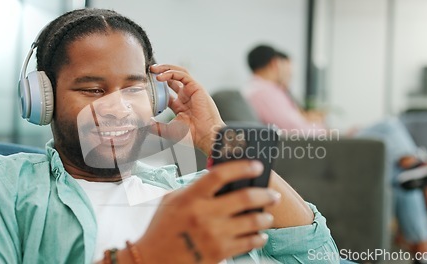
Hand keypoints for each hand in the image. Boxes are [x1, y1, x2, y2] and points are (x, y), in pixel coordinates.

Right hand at [134, 160, 280, 263]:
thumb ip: (194, 188)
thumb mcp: (172, 200)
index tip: (257, 166)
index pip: (220, 175)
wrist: (153, 260)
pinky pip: (248, 243)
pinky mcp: (219, 252)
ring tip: (268, 216)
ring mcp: (213, 234)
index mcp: (190, 197)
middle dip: (265, 194)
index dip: (242, 167)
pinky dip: (259, 237)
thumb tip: (218, 177)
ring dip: (265, 217)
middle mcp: (204, 214)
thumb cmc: (162, 228)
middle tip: (273, 195)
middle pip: (244, 197)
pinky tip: (260, 234)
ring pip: (252, 221)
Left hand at [150, 64, 225, 154]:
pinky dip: (171, 73)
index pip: (167, 91)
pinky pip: (182, 75)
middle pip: (172, 78)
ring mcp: (191, 91)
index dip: (156, 86)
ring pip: (178, 73)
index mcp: (180, 106)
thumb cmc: (191, 135)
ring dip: (165, 68)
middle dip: (160, 72)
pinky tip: (161, 77)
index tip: (146, 85)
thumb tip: (145, 123)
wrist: (205, 136)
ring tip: (154, 69)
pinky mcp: (196, 87)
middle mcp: (186, 96)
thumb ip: (156, 126)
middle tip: (149, 71)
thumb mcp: (167, 130)